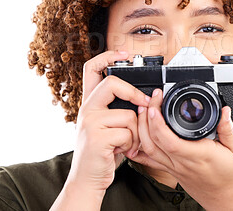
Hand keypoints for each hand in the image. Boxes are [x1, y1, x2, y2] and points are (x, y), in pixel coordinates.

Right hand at [64, 50, 150, 194]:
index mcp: (90, 103)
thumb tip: (145, 99)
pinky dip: (132, 144)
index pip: (92, 69)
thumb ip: (118, 109)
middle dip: (133, 93)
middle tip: (142, 103)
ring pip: (128, 114)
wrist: (87, 178)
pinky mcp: (97, 138)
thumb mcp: (106, 126)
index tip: (124, 53)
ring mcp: (90, 122)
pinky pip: (128, 133)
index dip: (108, 56)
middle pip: (112, 83)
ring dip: (136, 132)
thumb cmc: (102, 151)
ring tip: (128, 142)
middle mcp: (87, 109)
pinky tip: (123, 150)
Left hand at [132, 88, 232, 209]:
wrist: (228, 199)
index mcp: (199, 155)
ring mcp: (174, 168)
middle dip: (146, 119)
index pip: (171, 141)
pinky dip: (139, 148)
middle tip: (148, 101)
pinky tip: (135, 138)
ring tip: (143, 112)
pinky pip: (150, 160)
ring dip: (142, 130)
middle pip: (154, 142)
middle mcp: (183, 163)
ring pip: (149, 150)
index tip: (155, 106)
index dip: (158, 124)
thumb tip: (224, 110)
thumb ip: (228, 128)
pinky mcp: (171, 171)